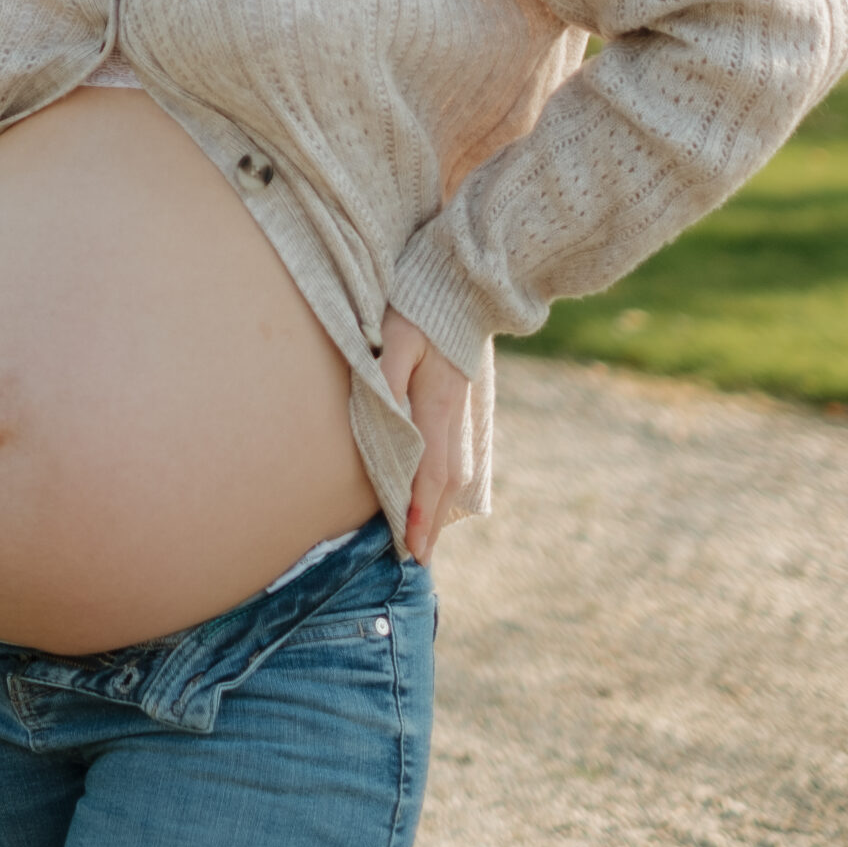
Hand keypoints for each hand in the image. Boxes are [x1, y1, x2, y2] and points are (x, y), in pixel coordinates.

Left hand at [378, 305, 470, 565]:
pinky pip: (452, 454)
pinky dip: (444, 483)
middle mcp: (452, 416)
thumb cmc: (419, 308)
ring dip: (440, 506)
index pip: (429, 471)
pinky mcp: (456, 403)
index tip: (411, 545)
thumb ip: (388, 376)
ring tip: (427, 537)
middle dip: (432, 521)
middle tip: (419, 559)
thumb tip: (384, 418)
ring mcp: (457, 410)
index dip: (419, 510)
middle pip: (445, 481)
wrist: (463, 286)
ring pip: (453, 471)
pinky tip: (436, 493)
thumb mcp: (399, 337)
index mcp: (437, 405)